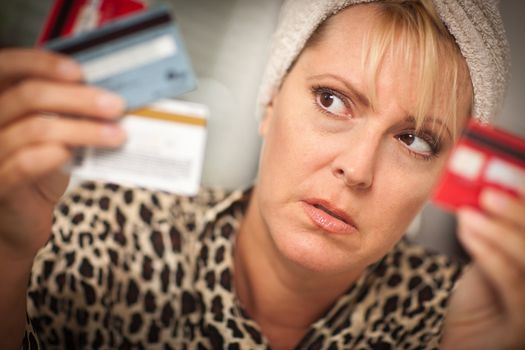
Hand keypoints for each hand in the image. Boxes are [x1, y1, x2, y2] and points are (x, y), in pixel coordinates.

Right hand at [0, 48, 125, 260]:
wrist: (19, 220)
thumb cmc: (38, 172)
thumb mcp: (53, 134)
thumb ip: (67, 113)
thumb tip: (107, 95)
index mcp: (1, 102)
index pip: (8, 67)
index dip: (41, 63)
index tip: (79, 72)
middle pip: (28, 96)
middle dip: (79, 98)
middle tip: (115, 106)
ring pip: (34, 129)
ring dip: (83, 129)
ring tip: (116, 135)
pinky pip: (23, 164)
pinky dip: (53, 155)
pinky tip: (74, 154)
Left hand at [441, 186, 524, 349]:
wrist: (463, 342)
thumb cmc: (480, 302)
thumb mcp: (491, 258)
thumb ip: (496, 231)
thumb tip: (487, 189)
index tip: (510, 176)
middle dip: (519, 212)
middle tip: (489, 193)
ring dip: (499, 230)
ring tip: (469, 212)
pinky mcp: (524, 327)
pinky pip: (512, 282)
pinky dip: (488, 252)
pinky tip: (466, 231)